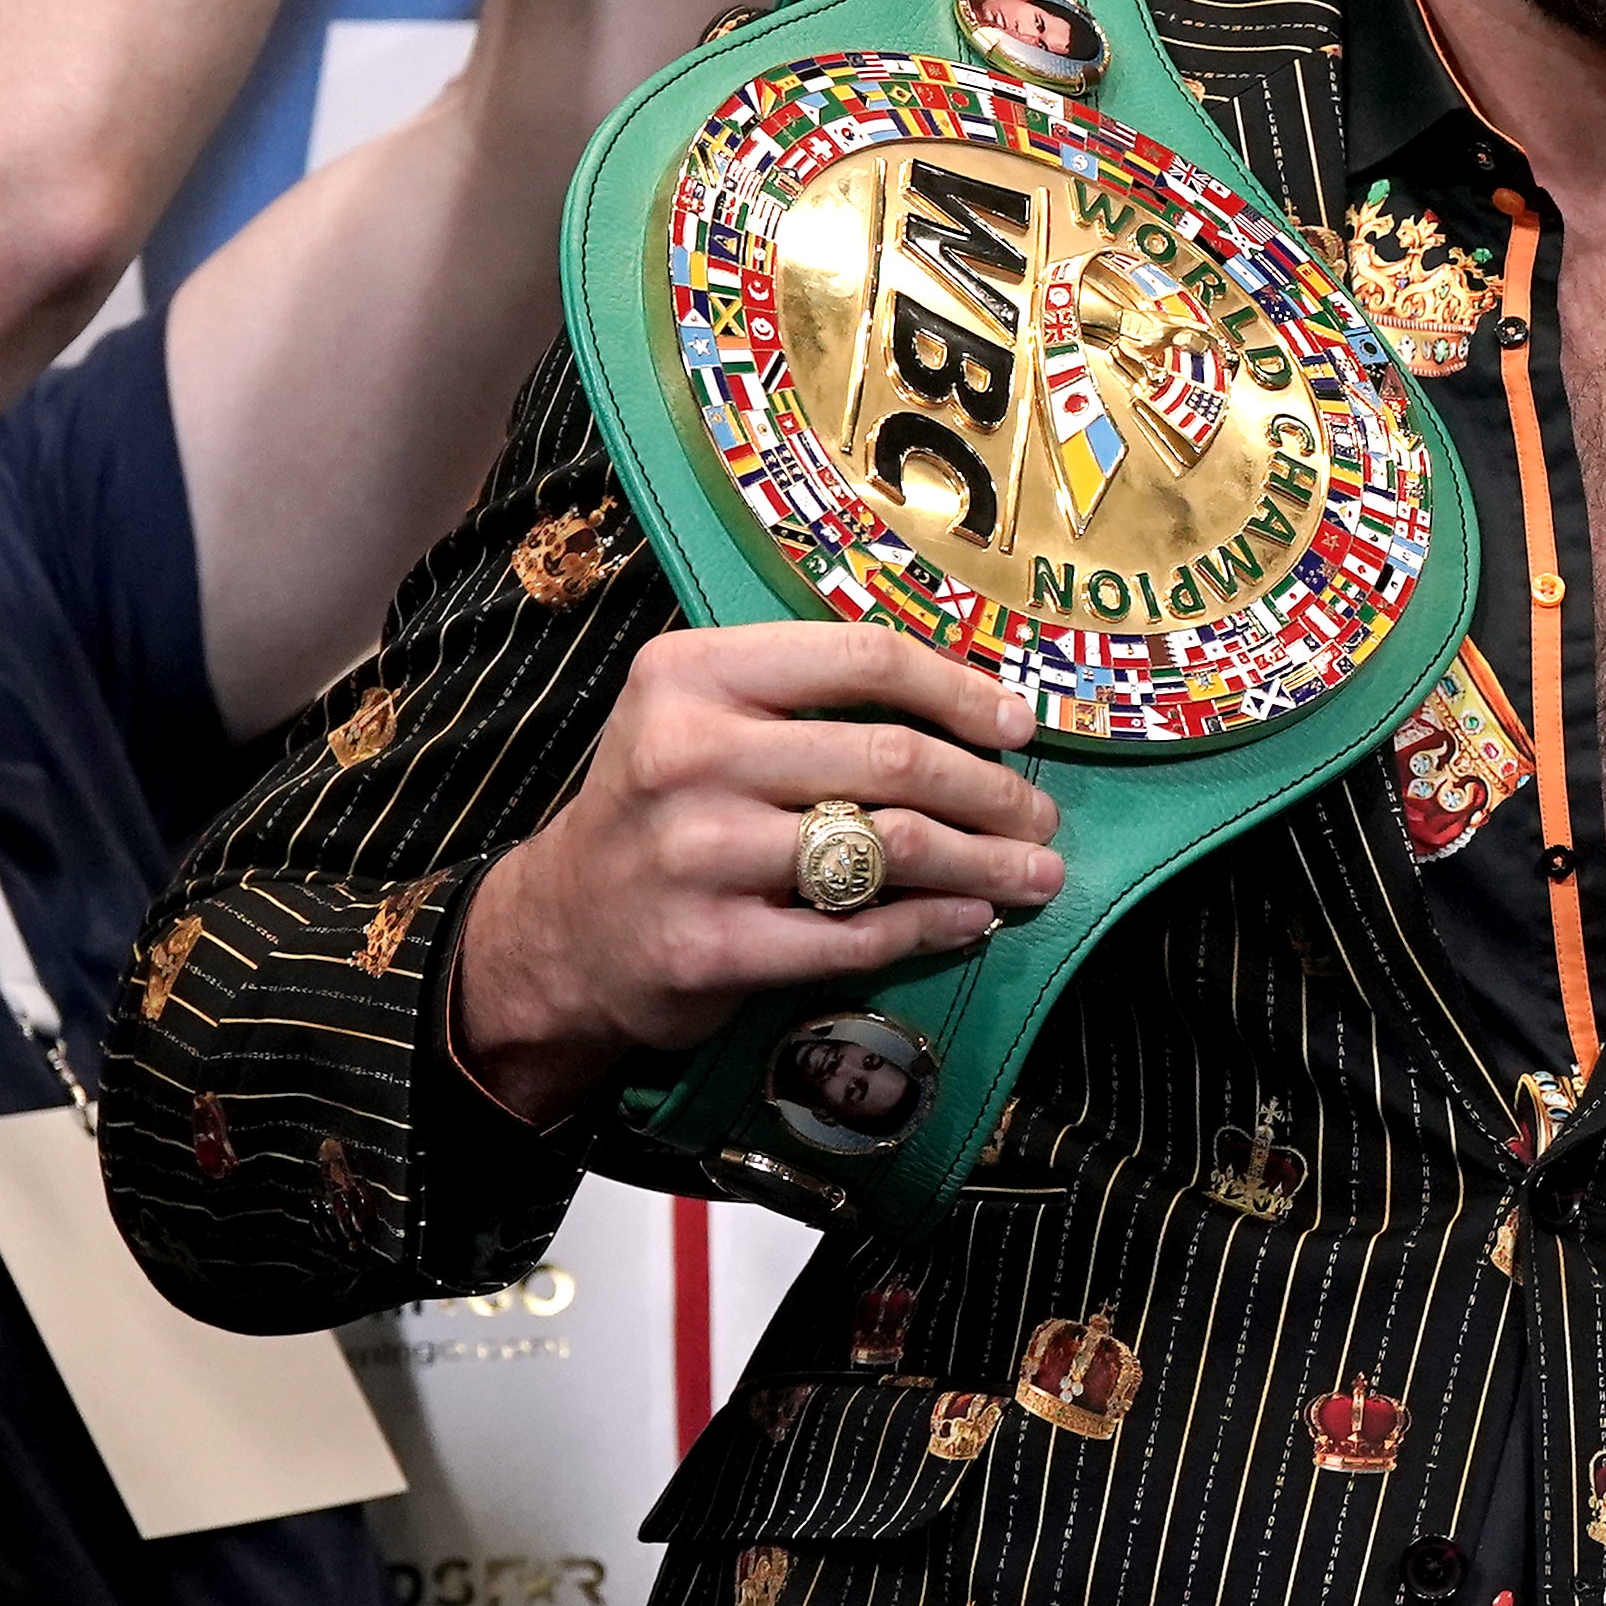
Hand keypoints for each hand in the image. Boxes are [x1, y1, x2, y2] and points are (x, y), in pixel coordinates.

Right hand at [450, 623, 1067, 1124]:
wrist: (564, 927)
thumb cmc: (666, 809)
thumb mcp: (703, 717)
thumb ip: (812, 698)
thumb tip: (976, 706)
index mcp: (691, 675)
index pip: (863, 659)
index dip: (960, 690)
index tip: (1017, 725)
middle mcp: (687, 756)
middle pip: (894, 760)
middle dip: (993, 792)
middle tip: (1041, 816)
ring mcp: (696, 855)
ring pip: (892, 848)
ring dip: (987, 863)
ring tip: (1036, 872)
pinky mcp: (711, 946)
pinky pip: (859, 934)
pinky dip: (935, 926)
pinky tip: (973, 919)